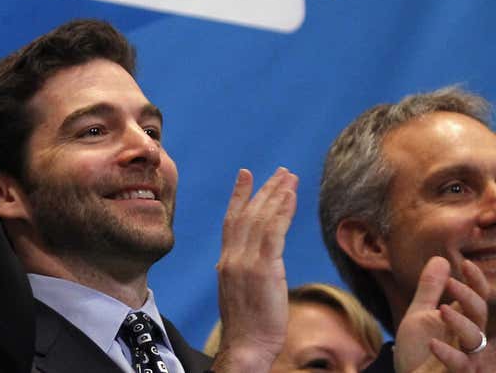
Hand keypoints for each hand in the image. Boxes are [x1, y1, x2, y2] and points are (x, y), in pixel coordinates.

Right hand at [213, 168, 297, 372]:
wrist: (246, 344)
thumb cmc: (247, 326)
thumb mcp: (238, 292)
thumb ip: (240, 272)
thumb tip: (246, 264)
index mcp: (226, 261)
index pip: (231, 220)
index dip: (239, 195)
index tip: (246, 174)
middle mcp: (233, 256)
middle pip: (247, 213)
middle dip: (264, 189)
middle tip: (281, 171)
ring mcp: (246, 261)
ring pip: (261, 218)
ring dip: (277, 194)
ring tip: (290, 177)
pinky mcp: (264, 268)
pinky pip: (273, 232)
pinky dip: (281, 212)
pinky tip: (291, 198)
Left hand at [396, 258, 492, 372]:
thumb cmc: (418, 351)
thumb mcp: (420, 315)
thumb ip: (430, 289)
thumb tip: (441, 258)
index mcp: (462, 322)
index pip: (476, 300)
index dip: (475, 282)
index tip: (465, 263)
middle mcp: (468, 339)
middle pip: (479, 316)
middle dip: (469, 298)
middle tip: (452, 282)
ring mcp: (465, 359)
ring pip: (475, 339)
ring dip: (461, 323)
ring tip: (442, 309)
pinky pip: (460, 365)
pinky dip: (448, 354)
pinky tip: (433, 343)